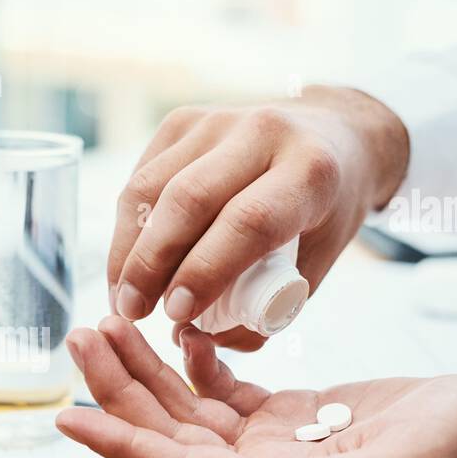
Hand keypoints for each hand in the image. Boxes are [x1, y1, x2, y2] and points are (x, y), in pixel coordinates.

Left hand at [57, 317, 456, 457]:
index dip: (119, 443)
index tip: (68, 412)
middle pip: (167, 432)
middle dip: (119, 386)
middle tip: (81, 332)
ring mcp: (272, 446)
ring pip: (188, 408)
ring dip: (147, 368)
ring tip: (109, 322)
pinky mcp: (291, 418)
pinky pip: (226, 393)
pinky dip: (199, 362)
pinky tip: (183, 331)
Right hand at [108, 86, 408, 349]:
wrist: (334, 137)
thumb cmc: (324, 212)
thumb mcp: (316, 264)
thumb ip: (262, 309)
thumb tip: (192, 337)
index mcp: (310, 171)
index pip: (247, 222)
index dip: (204, 271)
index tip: (175, 314)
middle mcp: (264, 133)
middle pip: (188, 200)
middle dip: (150, 264)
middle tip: (132, 312)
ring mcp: (218, 120)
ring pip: (152, 187)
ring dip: (127, 249)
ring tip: (122, 296)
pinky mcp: (185, 120)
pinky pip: (141, 178)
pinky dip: (127, 226)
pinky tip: (127, 262)